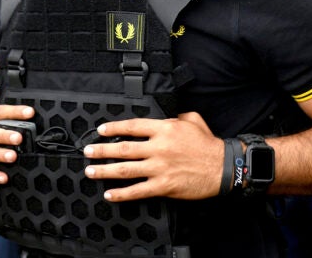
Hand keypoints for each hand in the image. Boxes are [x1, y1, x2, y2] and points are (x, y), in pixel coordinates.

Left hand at [83, 112, 223, 201]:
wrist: (224, 167)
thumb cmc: (208, 144)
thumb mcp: (191, 120)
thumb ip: (174, 116)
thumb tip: (163, 116)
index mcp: (164, 129)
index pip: (132, 127)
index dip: (114, 128)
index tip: (100, 131)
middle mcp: (159, 148)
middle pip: (123, 149)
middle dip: (101, 151)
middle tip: (87, 152)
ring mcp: (160, 168)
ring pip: (126, 169)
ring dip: (105, 171)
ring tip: (90, 171)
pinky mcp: (164, 186)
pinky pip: (138, 190)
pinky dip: (122, 194)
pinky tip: (110, 194)